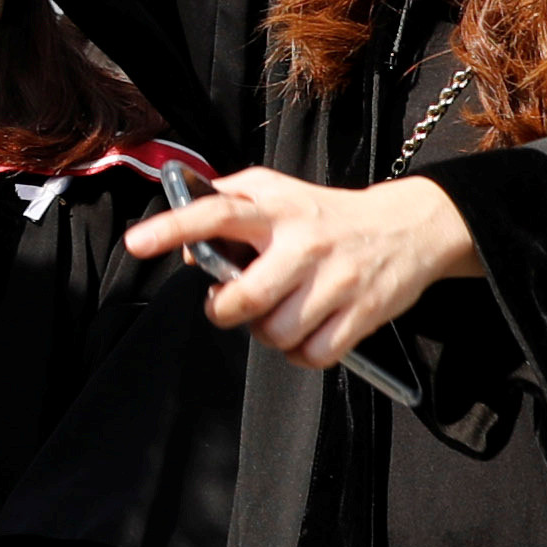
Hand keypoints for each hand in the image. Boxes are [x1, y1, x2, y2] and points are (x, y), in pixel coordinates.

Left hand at [129, 164, 475, 370]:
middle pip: (244, 297)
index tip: (137, 243)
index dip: (173, 228)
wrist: (409, 227)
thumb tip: (186, 246)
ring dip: (266, 333)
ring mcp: (336, 281)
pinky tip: (305, 332)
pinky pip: (315, 355)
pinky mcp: (363, 313)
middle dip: (224, 309)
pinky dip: (301, 353)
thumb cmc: (326, 213)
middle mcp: (305, 244)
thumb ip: (228, 205)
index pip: (218, 213)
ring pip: (277, 333)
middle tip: (228, 302)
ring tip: (276, 313)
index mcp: (277, 210)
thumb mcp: (277, 191)